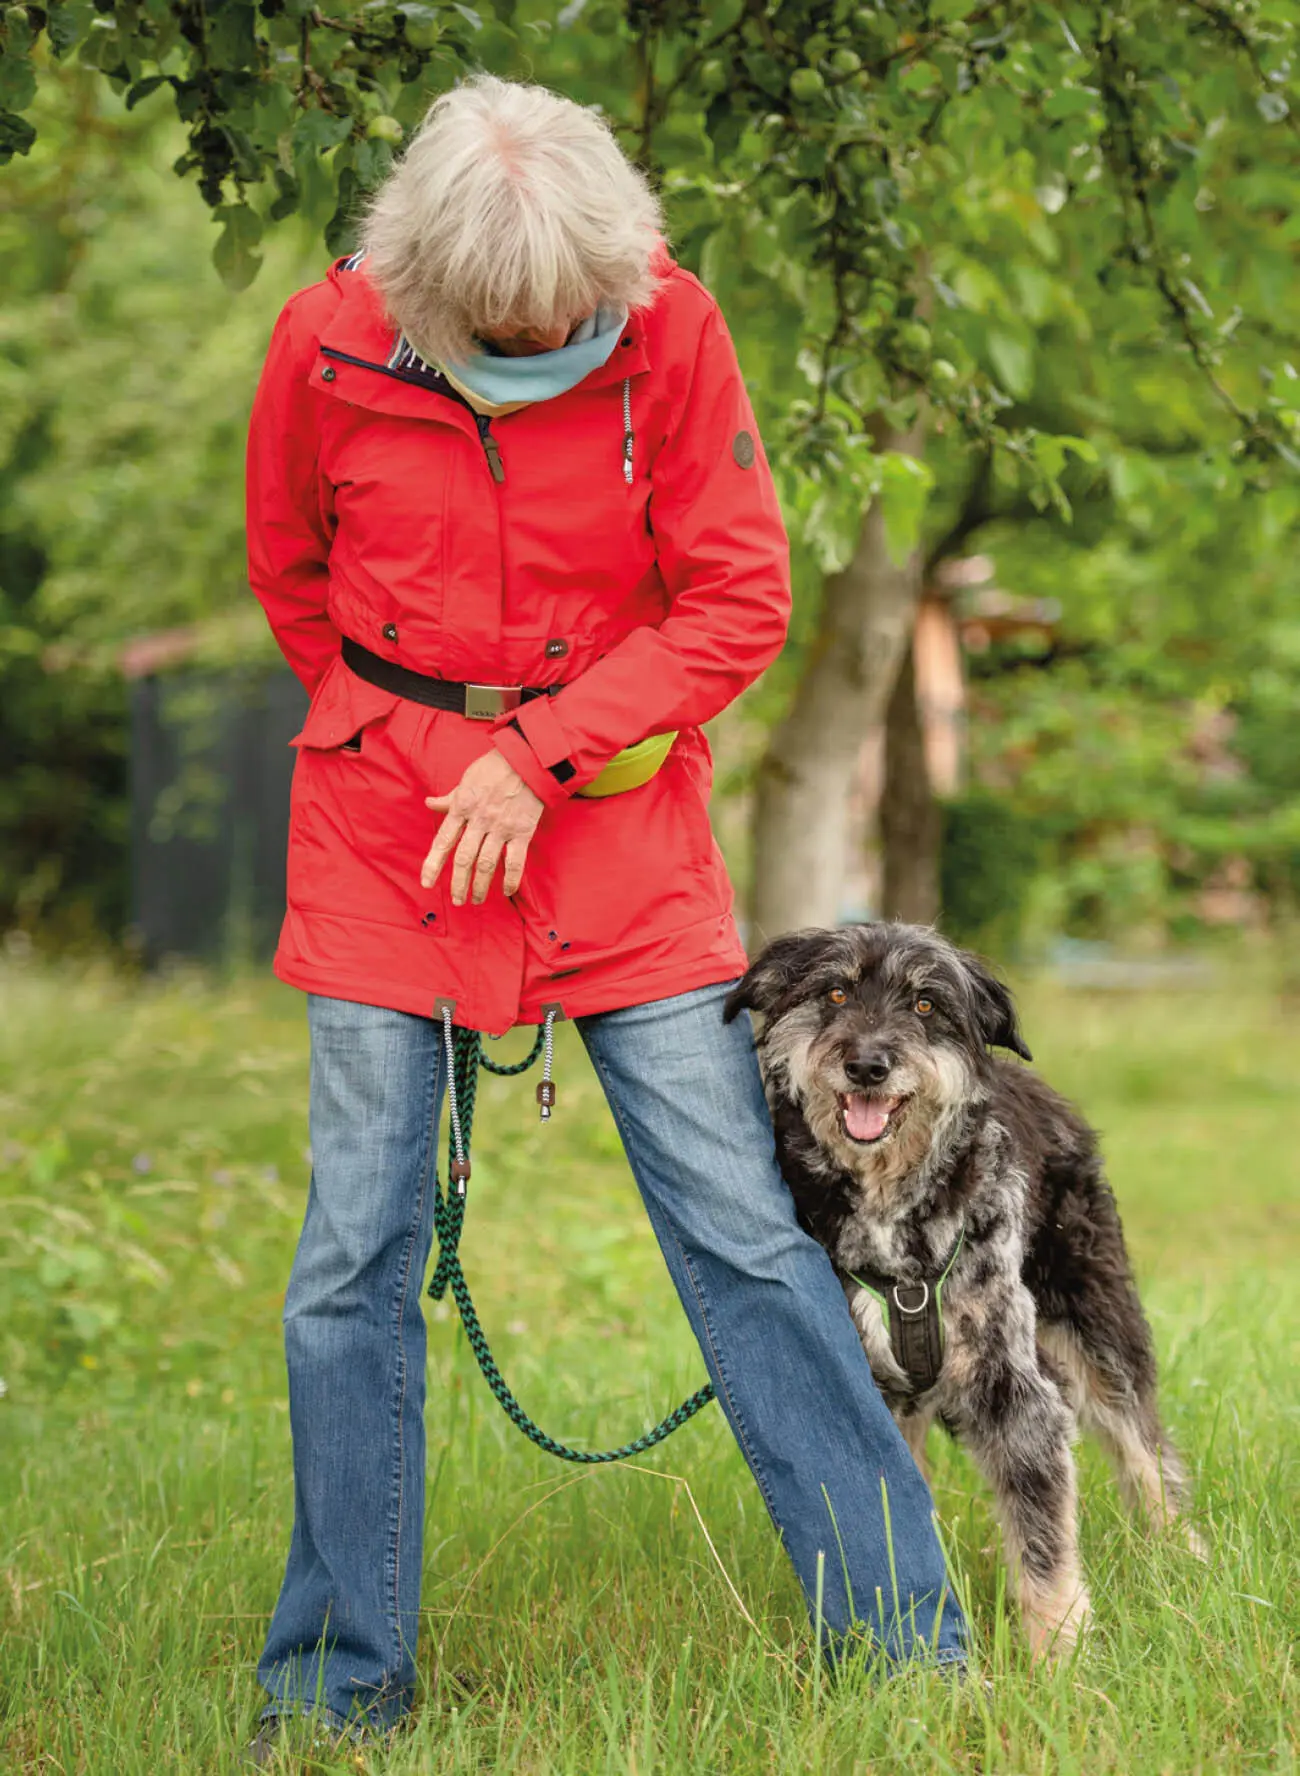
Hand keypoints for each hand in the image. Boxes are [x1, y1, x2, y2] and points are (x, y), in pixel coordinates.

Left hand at [422, 750, 543, 905]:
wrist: (527, 759)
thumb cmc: (495, 767)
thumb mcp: (466, 779)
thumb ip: (450, 798)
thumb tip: (430, 804)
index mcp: (462, 807)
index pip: (443, 841)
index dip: (433, 864)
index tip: (427, 883)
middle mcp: (479, 820)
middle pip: (464, 858)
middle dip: (458, 883)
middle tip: (457, 900)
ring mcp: (501, 827)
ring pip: (487, 864)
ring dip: (480, 886)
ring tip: (477, 900)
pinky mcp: (522, 831)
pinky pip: (515, 861)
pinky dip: (511, 879)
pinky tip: (507, 891)